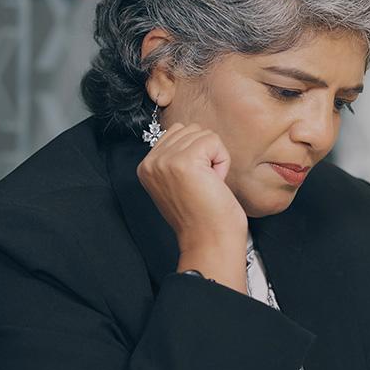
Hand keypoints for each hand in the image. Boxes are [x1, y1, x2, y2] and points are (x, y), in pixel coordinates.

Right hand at [137, 122, 247, 291]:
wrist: (210, 239)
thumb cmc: (203, 215)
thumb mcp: (178, 182)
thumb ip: (177, 157)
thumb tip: (191, 133)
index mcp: (147, 166)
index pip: (177, 132)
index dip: (197, 154)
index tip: (194, 183)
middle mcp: (151, 162)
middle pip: (191, 130)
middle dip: (206, 154)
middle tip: (203, 184)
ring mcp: (165, 161)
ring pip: (203, 134)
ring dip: (215, 158)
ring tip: (208, 184)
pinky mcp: (184, 161)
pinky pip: (214, 142)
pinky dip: (222, 161)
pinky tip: (214, 182)